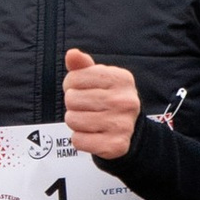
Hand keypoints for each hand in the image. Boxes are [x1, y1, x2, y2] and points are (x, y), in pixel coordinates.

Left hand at [63, 47, 141, 163]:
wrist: (129, 129)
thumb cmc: (108, 99)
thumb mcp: (98, 78)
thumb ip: (82, 65)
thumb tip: (72, 54)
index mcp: (121, 78)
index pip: (74, 78)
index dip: (71, 85)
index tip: (82, 89)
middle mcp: (126, 101)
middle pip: (71, 99)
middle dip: (72, 104)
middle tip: (86, 107)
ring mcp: (123, 124)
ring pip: (73, 120)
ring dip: (75, 121)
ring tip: (89, 120)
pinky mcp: (116, 145)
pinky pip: (78, 140)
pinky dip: (80, 139)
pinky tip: (92, 134)